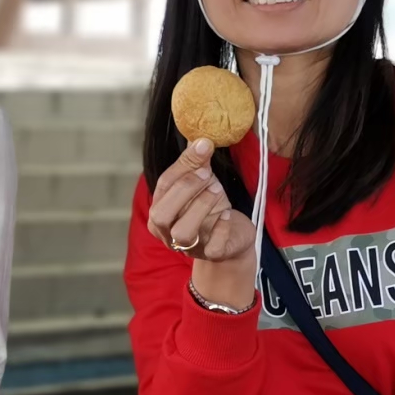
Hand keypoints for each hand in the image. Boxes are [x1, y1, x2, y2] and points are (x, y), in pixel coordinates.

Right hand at [148, 139, 254, 305]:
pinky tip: (228, 214)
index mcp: (161, 211)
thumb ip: (197, 163)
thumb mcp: (202, 182)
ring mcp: (189, 247)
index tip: (203, 149)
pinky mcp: (212, 254)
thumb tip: (201, 140)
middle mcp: (168, 232)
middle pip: (162, 215)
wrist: (232, 236)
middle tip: (207, 175)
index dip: (182, 166)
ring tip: (217, 192)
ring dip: (200, 207)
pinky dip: (221, 227)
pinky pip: (213, 246)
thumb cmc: (210, 208)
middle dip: (186, 189)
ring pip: (183, 233)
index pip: (162, 187)